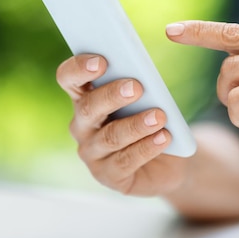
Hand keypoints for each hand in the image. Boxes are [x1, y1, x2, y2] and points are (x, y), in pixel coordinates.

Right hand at [56, 54, 189, 195]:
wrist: (170, 159)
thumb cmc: (152, 117)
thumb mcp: (147, 97)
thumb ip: (139, 84)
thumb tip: (142, 75)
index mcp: (85, 97)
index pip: (68, 78)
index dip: (79, 68)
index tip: (101, 61)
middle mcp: (82, 126)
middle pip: (88, 108)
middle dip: (112, 95)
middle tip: (136, 87)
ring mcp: (92, 153)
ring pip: (110, 137)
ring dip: (136, 125)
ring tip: (159, 116)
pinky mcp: (109, 176)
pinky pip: (125, 161)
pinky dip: (147, 147)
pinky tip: (164, 137)